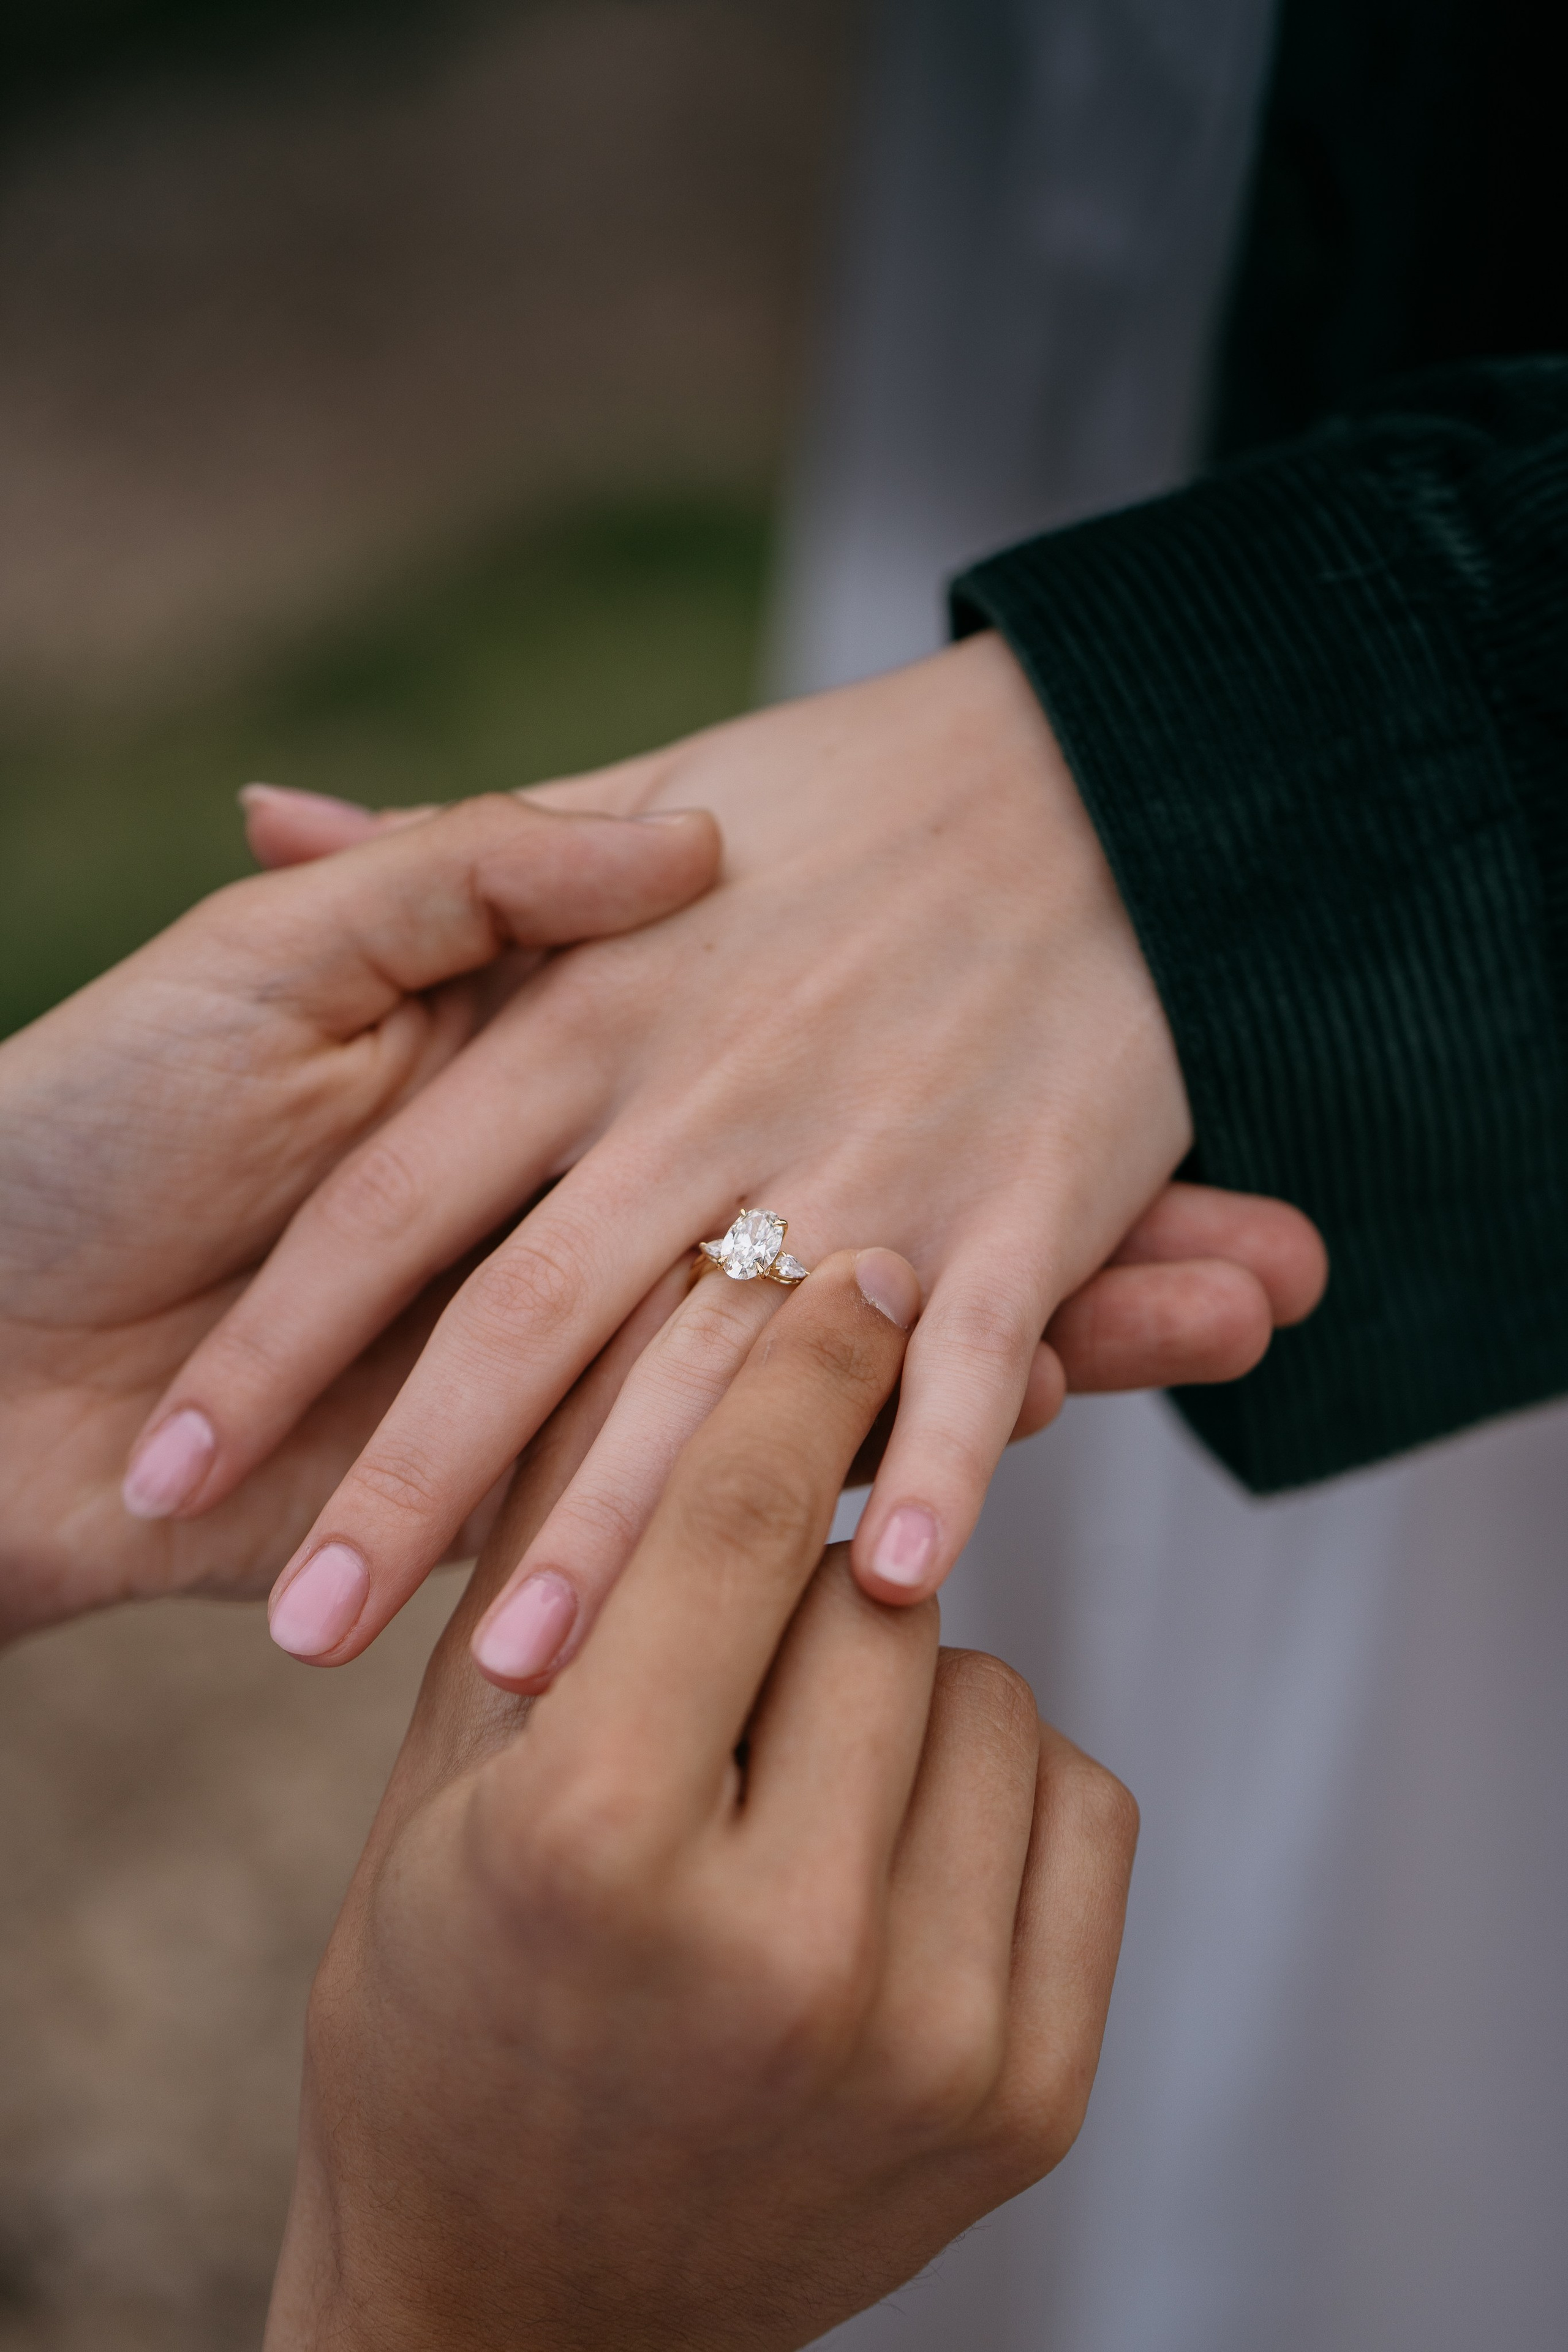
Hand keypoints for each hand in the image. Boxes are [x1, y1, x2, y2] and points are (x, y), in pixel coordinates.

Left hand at [134, 642, 1326, 1671]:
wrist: (1110, 761)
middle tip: (302, 1641)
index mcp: (592, 1008)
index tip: (157, 1469)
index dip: (272, 1340)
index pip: (390, 1204)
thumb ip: (453, 840)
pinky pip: (967, 1362)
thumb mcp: (625, 767)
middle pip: (522, 1323)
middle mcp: (706, 1098)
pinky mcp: (1023, 1199)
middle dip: (405, 1490)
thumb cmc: (853, 779)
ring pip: (711, 1375)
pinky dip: (932, 1466)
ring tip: (527, 1677)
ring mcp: (865, 1157)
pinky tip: (873, 1591)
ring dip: (619, 1531)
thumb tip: (256, 805)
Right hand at [265, 1249, 1138, 2351]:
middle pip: (872, 1600)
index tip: (858, 1263)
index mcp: (591, 1843)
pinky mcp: (1026, 2101)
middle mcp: (777, 1948)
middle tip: (759, 1601)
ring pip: (985, 1686)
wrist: (517, 2301)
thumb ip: (557, 1546)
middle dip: (819, 1562)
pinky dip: (991, 1777)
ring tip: (800, 1752)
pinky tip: (886, 1822)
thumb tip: (664, 1307)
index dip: (802, 1365)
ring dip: (905, 1675)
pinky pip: (1071, 1805)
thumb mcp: (448, 1769)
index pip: (735, 1523)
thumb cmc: (442, 2005)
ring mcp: (924, 2040)